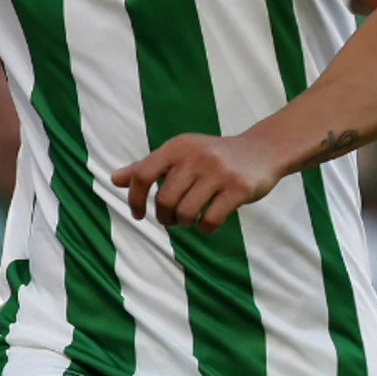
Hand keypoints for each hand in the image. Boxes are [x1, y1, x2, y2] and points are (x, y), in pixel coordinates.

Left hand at [111, 132, 280, 234]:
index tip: (138, 215)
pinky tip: (207, 224)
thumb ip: (148, 167)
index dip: (135, 199)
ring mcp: (218, 172)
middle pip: (164, 199)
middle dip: (164, 217)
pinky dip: (204, 228)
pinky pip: (210, 220)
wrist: (262, 151)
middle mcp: (195, 156)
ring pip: (185, 212)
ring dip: (183, 223)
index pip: (143, 174)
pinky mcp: (238, 188)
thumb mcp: (180, 154)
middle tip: (171, 220)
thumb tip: (114, 179)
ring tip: (189, 220)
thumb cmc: (212, 156)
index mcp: (176, 147)